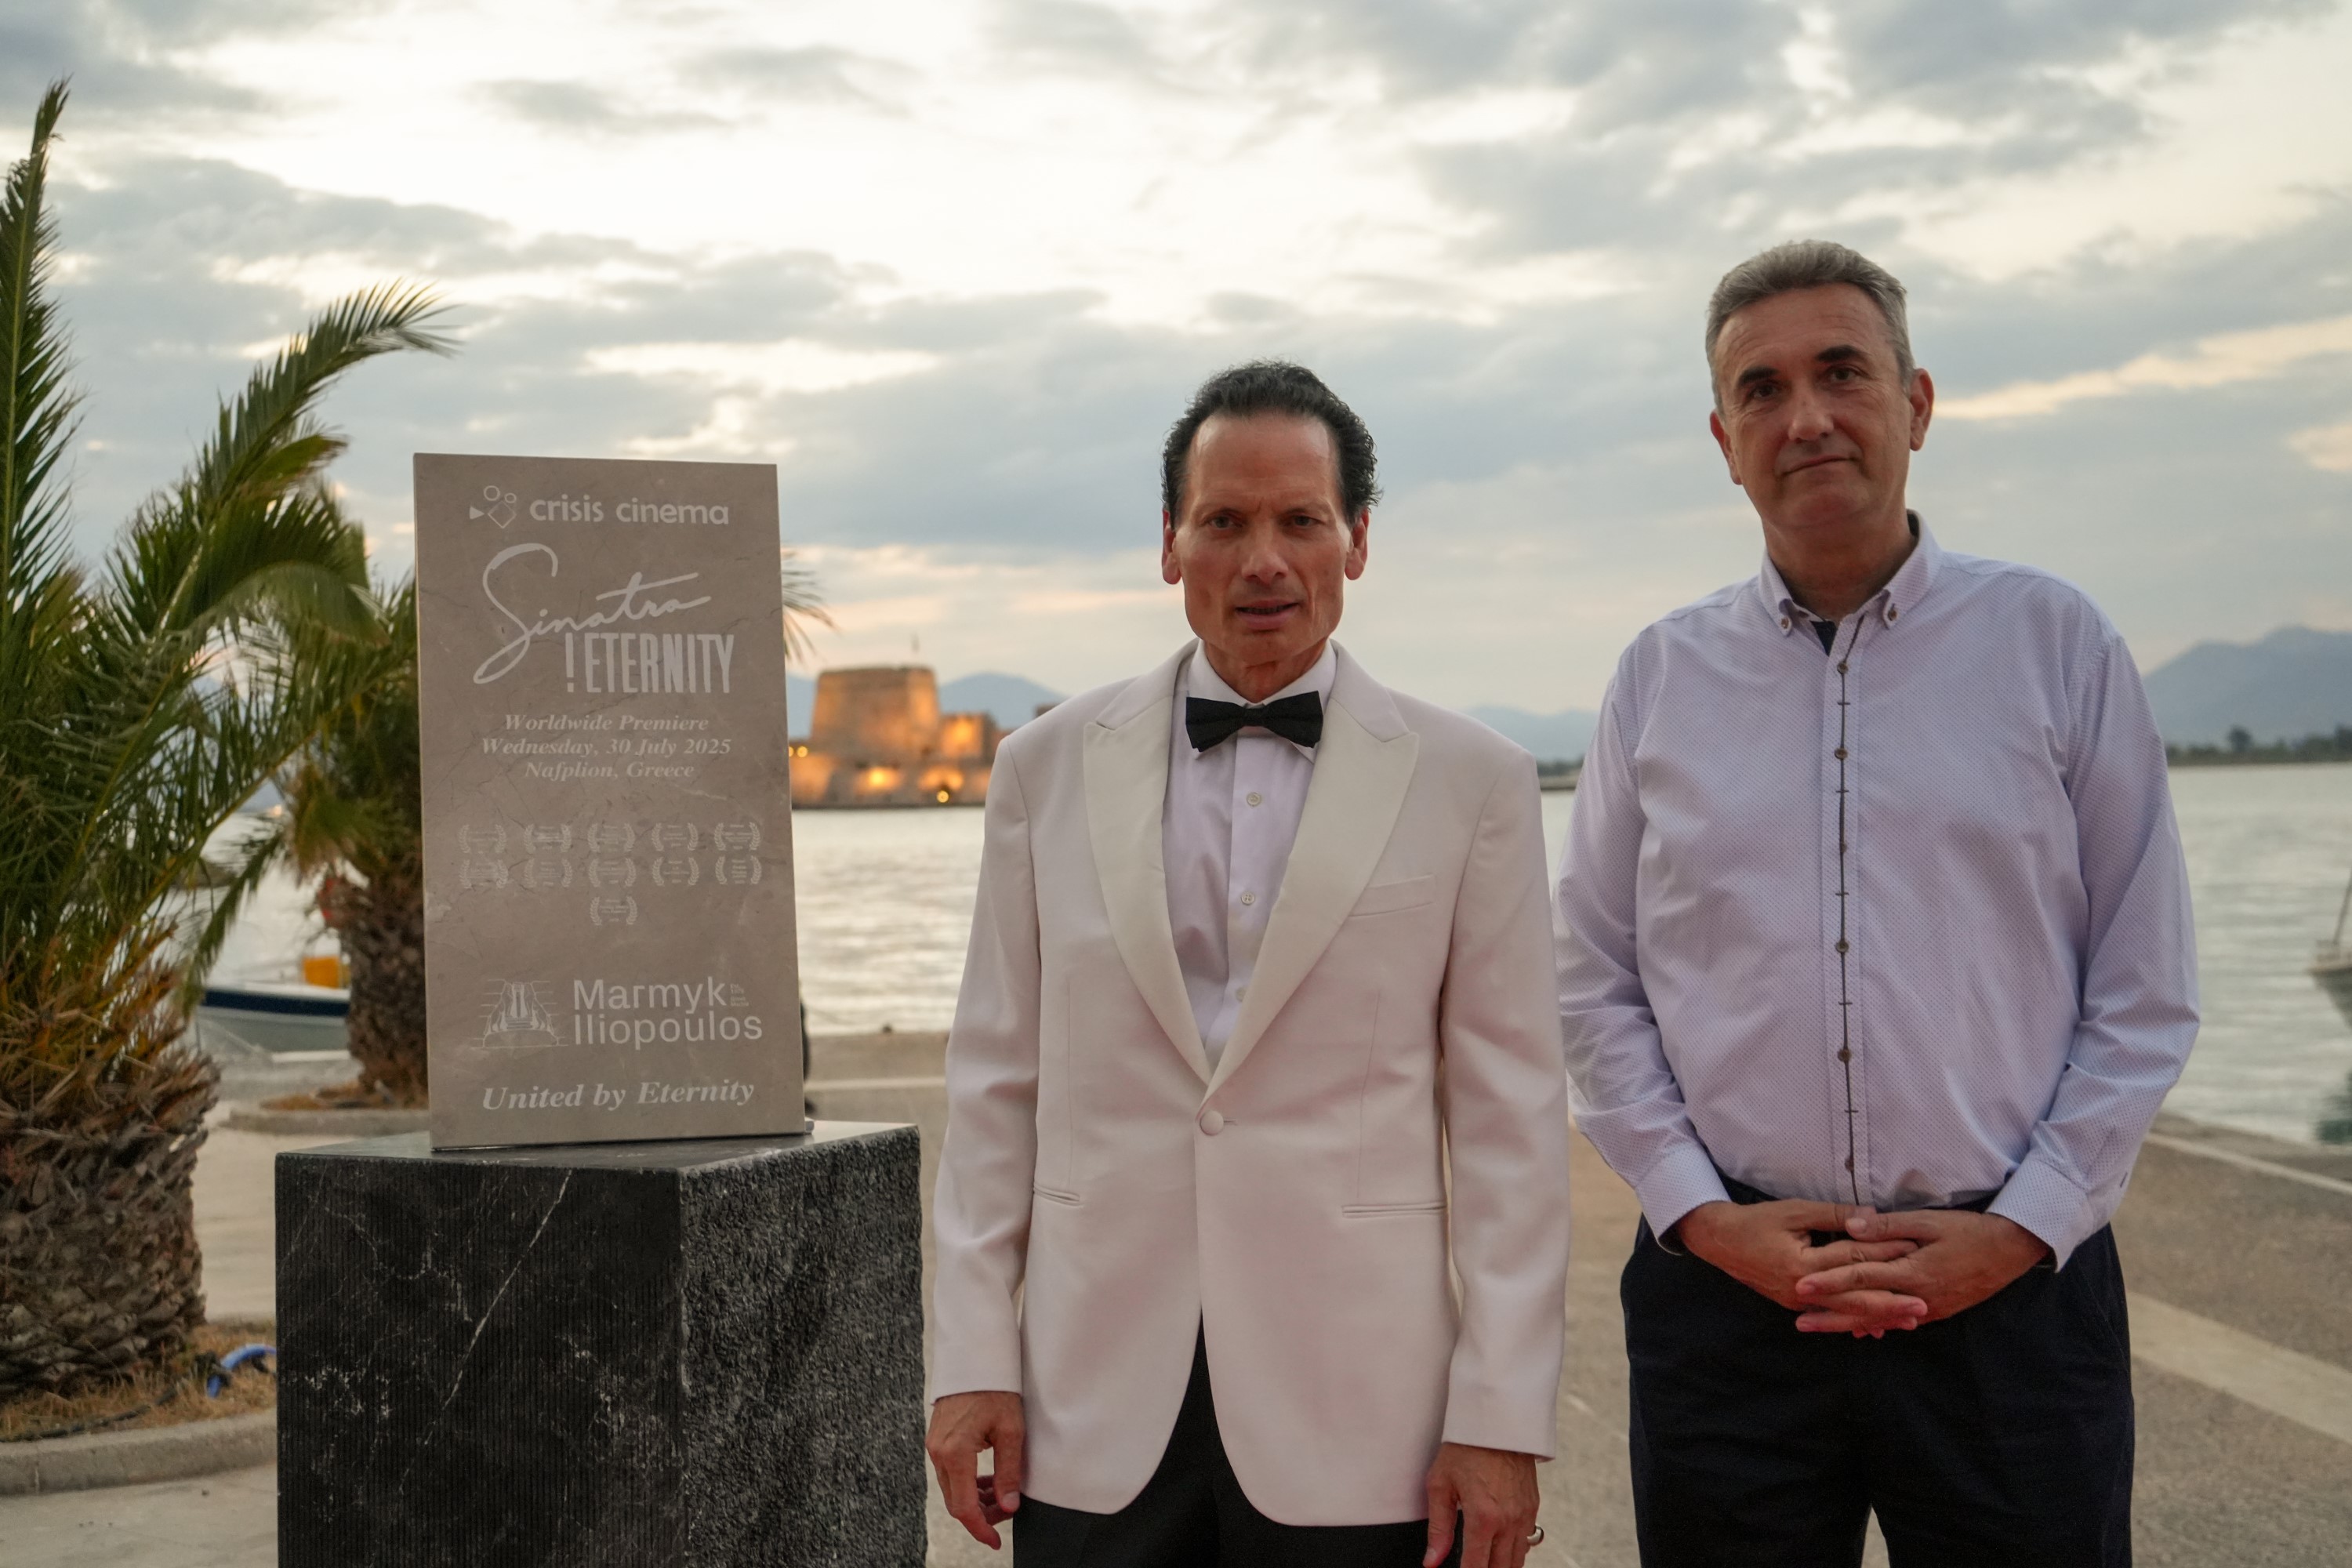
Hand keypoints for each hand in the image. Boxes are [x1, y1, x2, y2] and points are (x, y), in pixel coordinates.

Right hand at [926, 1390, 1024, 1548]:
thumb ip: (1009, 1471)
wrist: (976, 1358)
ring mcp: (935, 1446)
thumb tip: (1009, 1505)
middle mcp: (938, 1453)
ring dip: (975, 1499)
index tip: (995, 1541)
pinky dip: (967, 1483)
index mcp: (955, 1453)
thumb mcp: (1011, 1431)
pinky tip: (988, 1479)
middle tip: (1007, 1513)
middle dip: (981, 1515)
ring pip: (952, 1488)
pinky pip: (950, 1473)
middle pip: (955, 1501)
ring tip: (1002, 1495)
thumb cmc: (996, 1389)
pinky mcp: (937, 1440)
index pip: (964, 1507)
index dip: (980, 1529)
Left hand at [1423, 1442, 1538, 1567]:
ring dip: (1501, 1566)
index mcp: (1483, 1518)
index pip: (1476, 1567)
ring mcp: (1524, 1515)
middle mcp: (1508, 1521)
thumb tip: (1432, 1560)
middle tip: (1471, 1566)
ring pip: (1517, 1561)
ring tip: (1485, 1563)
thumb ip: (1438, 1528)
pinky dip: (1515, 1551)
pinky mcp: (1533, 1506)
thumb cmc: (1466, 1446)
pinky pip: (1527, 1542)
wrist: (1497, 1419)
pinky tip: (1501, 1549)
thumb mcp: (1440, 1484)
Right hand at [1676, 1199, 1926, 1335]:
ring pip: (1845, 1312)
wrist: (1721, 1241)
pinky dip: (1855, 1319)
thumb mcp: (1795, 1210)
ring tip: (1910, 1321)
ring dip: (1878, 1316)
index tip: (1914, 1249)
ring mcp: (1798, 1303)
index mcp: (1802, 1265)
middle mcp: (1802, 1291)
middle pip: (1854, 1298)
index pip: (1852, 1259)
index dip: (1884, 1253)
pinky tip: (1875, 1325)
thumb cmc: (1757, 1221)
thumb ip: (1834, 1215)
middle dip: (1891, 1302)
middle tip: (1923, 1306)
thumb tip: (1871, 1216)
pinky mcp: (1796, 1305)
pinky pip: (1831, 1314)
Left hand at [1794, 1209, 2049, 1330]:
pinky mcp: (1938, 1311)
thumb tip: (1851, 1227)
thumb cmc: (1968, 1230)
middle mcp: (1918, 1296)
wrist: (2010, 1251)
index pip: (1862, 1276)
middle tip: (1799, 1320)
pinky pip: (1900, 1321)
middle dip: (1830, 1314)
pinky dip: (1876, 1325)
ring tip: (1819, 1327)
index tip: (1801, 1285)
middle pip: (1866, 1307)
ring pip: (1881, 1319)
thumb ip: (1888, 1227)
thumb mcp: (1928, 1221)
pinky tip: (1858, 1331)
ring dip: (1848, 1323)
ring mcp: (1929, 1308)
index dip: (1830, 1281)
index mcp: (1913, 1271)